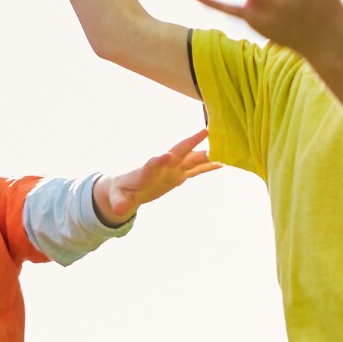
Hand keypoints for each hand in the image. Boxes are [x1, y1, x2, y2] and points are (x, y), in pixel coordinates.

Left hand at [95, 129, 217, 222]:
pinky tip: (223, 162)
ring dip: (206, 153)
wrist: (127, 188)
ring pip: (191, 159)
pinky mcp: (179, 176)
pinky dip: (209, 166)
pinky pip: (196, 170)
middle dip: (189, 143)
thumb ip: (120, 203)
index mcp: (146, 172)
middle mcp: (162, 167)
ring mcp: (172, 170)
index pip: (152, 165)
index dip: (159, 160)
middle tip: (204, 131)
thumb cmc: (121, 192)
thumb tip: (118, 210)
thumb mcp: (119, 199)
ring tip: (224, 147)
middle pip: (177, 153)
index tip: (167, 155)